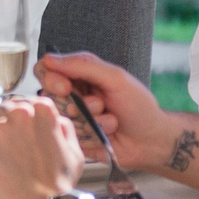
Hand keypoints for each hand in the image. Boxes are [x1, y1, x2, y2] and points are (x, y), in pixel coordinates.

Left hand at [0, 97, 83, 198]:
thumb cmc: (59, 188)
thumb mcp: (75, 153)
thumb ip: (63, 129)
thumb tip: (55, 120)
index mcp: (41, 111)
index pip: (22, 102)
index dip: (20, 119)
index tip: (19, 131)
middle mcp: (17, 115)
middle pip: (0, 111)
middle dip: (2, 127)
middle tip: (8, 150)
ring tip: (2, 166)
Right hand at [38, 52, 178, 171]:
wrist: (152, 139)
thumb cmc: (138, 105)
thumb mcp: (115, 78)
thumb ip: (83, 65)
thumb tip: (49, 58)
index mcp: (78, 76)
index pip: (45, 70)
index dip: (50, 79)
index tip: (65, 87)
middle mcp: (72, 96)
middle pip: (49, 96)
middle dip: (77, 103)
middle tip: (98, 104)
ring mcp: (73, 119)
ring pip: (62, 118)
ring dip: (91, 119)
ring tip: (111, 119)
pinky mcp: (76, 140)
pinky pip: (70, 136)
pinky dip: (93, 134)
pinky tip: (108, 134)